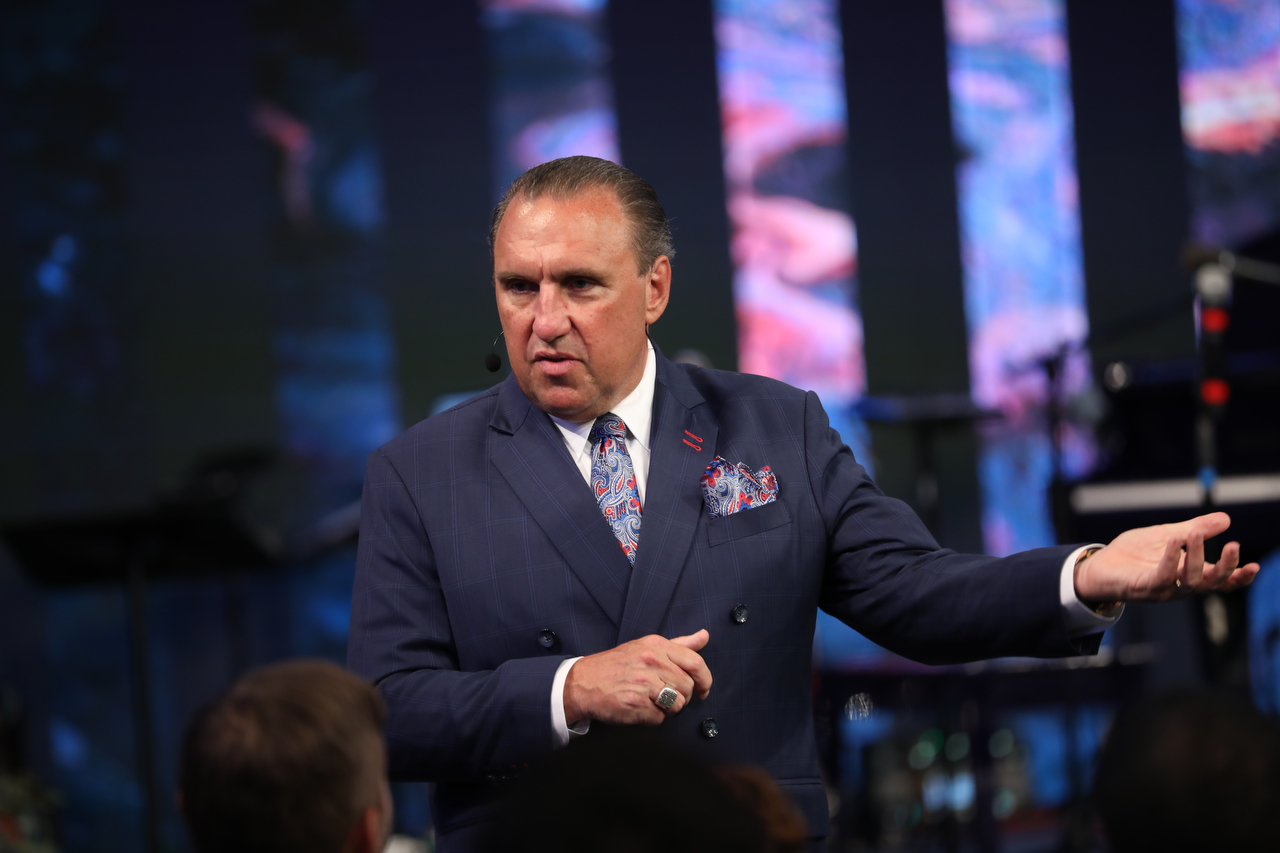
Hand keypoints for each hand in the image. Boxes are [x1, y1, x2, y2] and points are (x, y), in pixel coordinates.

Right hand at [563, 630, 711, 725]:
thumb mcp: (646, 646)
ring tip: (650, 701)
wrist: (582, 682)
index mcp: (656, 646)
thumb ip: (679, 644)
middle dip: (681, 696)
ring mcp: (644, 683)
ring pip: (677, 705)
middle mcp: (651, 662)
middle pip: (688, 688)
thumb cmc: (617, 665)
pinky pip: (660, 719)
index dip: (705, 680)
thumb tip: (705, 636)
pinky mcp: (636, 704)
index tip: (703, 690)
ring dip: (667, 709)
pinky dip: (652, 718)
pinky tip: (639, 708)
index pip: (696, 663)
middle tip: (664, 695)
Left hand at [1074, 512, 1260, 603]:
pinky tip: (1173, 541)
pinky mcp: (1145, 588)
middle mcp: (1181, 586)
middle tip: (1233, 546)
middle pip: (1211, 583)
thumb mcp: (1168, 535)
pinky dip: (1170, 559)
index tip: (1255, 566)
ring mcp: (1164, 590)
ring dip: (1196, 557)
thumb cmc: (1134, 554)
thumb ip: (1196, 529)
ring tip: (1196, 533)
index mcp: (1190, 574)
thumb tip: (1226, 519)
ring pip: (1190, 580)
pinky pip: (1162, 577)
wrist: (1100, 564)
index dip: (1238, 577)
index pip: (1220, 581)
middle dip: (1225, 567)